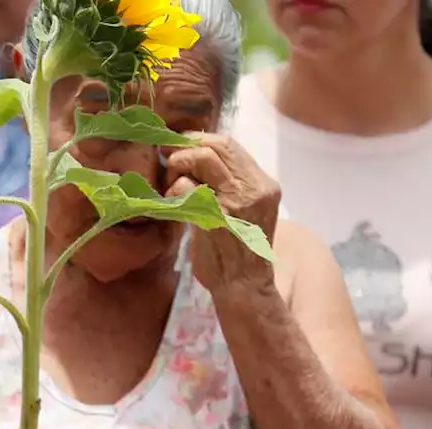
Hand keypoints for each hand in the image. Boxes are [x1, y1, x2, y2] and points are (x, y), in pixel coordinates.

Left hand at [163, 133, 279, 296]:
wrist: (243, 286)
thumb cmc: (234, 251)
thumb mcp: (239, 210)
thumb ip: (225, 184)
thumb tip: (193, 157)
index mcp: (263, 184)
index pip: (230, 144)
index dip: (199, 139)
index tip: (178, 147)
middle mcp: (255, 188)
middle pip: (217, 144)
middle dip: (186, 147)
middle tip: (168, 160)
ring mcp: (238, 202)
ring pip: (204, 157)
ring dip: (179, 164)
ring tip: (170, 182)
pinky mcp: (217, 217)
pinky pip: (188, 187)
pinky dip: (174, 189)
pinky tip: (172, 203)